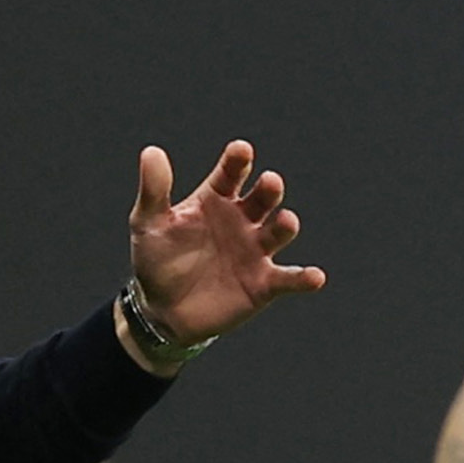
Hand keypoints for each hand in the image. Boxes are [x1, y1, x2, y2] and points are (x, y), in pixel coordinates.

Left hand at [127, 140, 325, 345]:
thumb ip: (154, 190)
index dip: (237, 161)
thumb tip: (152, 151)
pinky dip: (304, 278)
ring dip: (286, 226)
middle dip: (268, 189)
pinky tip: (314, 276)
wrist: (162, 312)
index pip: (231, 173)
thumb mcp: (149, 223)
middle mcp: (241, 219)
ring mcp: (255, 251)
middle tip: (270, 182)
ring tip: (285, 222)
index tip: (241, 150)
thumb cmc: (156, 260)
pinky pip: (288, 279)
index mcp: (215, 198)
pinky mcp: (264, 284)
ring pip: (278, 232)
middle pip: (262, 198)